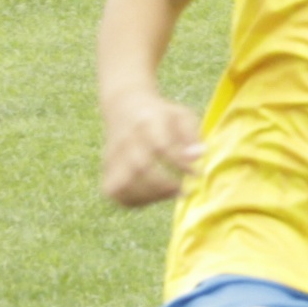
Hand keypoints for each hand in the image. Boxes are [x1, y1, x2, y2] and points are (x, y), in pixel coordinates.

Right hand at [100, 92, 205, 206]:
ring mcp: (113, 155)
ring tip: (171, 194)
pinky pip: (115, 192)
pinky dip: (134, 200)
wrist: (125, 106)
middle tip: (185, 189)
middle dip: (165, 184)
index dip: (180, 164)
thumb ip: (192, 135)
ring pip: (123, 184)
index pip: (161, 146)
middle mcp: (127, 139)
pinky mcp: (107, 168)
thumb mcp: (181, 115)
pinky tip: (153, 197)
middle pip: (139, 167)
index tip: (198, 174)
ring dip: (150, 196)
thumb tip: (199, 156)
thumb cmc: (162, 115)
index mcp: (147, 122)